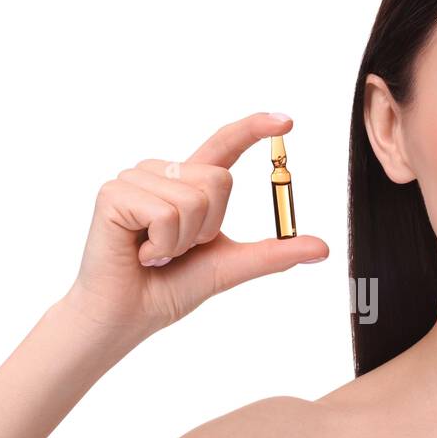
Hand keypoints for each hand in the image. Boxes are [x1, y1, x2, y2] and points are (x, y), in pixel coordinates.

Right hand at [63, 112, 327, 339]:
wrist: (127, 316)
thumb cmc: (169, 289)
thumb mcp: (231, 267)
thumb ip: (273, 253)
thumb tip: (322, 247)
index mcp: (189, 184)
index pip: (225, 144)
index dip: (255, 130)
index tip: (287, 121)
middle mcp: (163, 172)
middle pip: (219, 180)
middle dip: (208, 228)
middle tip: (177, 251)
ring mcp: (136, 179)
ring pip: (193, 199)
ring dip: (182, 242)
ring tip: (155, 253)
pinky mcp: (114, 193)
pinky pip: (165, 213)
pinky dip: (161, 245)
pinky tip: (140, 254)